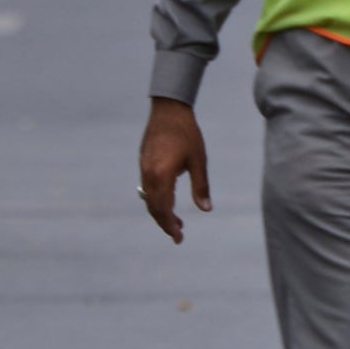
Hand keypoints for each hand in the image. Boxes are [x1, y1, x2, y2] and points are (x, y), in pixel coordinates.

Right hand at [138, 97, 210, 242]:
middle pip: (153, 208)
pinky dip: (156, 200)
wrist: (169, 110)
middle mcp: (149, 174)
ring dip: (160, 212)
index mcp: (162, 175)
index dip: (170, 226)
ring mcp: (144, 168)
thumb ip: (201, 187)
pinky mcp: (143, 163)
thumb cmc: (187, 134)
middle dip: (165, 223)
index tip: (179, 238)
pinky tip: (168, 201)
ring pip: (148, 199)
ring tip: (177, 221)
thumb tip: (205, 210)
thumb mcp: (198, 161)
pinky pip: (146, 189)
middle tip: (179, 234)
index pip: (163, 209)